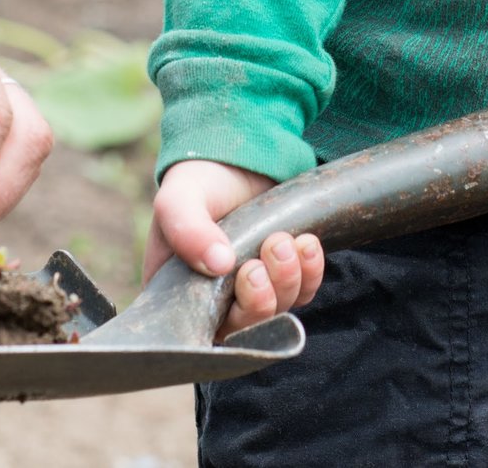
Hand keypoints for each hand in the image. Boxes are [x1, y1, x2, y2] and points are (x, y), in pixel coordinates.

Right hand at [148, 160, 325, 334]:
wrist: (237, 155)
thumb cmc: (198, 181)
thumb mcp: (179, 199)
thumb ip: (188, 230)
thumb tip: (219, 265)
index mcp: (178, 293)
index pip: (200, 332)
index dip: (228, 319)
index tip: (245, 276)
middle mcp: (213, 300)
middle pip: (244, 327)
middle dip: (263, 296)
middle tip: (270, 249)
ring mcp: (251, 290)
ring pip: (277, 310)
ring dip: (288, 278)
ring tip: (283, 239)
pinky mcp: (282, 276)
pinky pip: (303, 292)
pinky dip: (310, 272)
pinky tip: (307, 243)